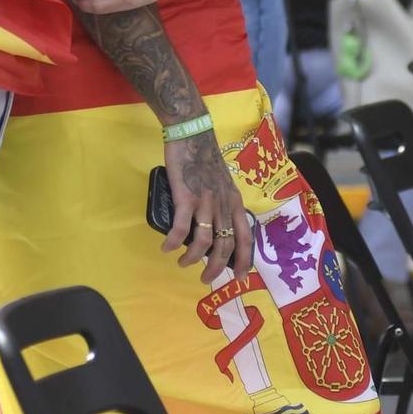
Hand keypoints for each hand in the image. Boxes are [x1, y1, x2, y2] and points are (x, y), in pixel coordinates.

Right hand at [162, 133, 252, 284]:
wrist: (192, 134)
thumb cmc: (205, 157)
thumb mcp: (224, 183)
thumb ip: (223, 203)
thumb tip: (216, 227)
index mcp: (235, 202)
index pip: (246, 238)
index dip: (244, 261)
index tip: (238, 278)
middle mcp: (224, 205)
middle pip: (224, 246)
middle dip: (215, 268)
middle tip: (205, 279)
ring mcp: (205, 201)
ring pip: (204, 241)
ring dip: (193, 258)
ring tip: (183, 264)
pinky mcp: (186, 196)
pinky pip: (180, 227)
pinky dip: (173, 241)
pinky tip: (166, 247)